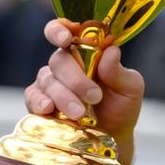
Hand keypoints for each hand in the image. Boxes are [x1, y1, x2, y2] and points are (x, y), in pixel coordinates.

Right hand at [24, 18, 143, 164]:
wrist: (114, 136)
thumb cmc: (122, 106)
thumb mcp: (131, 88)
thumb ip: (119, 71)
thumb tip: (111, 51)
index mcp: (88, 51)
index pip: (67, 30)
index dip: (61, 29)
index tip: (66, 38)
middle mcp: (67, 63)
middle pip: (60, 59)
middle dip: (76, 79)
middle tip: (94, 97)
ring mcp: (51, 82)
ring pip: (49, 80)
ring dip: (64, 96)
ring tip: (81, 114)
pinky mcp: (40, 102)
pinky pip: (33, 96)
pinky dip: (40, 101)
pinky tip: (49, 109)